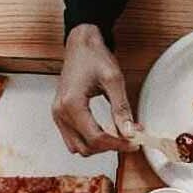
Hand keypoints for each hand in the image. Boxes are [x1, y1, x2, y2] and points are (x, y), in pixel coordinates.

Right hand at [52, 24, 132, 155]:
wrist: (81, 45)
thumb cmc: (94, 57)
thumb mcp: (114, 80)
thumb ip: (121, 109)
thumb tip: (129, 132)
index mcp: (71, 104)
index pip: (96, 138)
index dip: (118, 144)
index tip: (134, 143)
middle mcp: (60, 112)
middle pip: (86, 147)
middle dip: (109, 146)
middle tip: (129, 137)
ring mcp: (58, 114)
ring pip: (78, 147)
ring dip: (99, 146)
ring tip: (118, 134)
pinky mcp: (60, 114)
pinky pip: (73, 138)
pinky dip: (90, 139)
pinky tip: (105, 130)